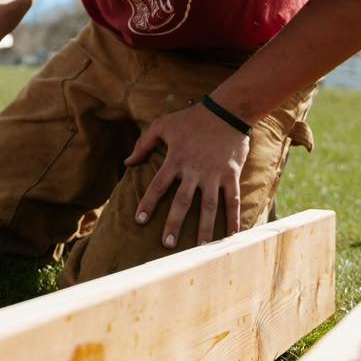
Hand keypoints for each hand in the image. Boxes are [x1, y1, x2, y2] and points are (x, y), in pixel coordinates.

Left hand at [124, 102, 249, 246]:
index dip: (148, 203)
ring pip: (208, 205)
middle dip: (173, 223)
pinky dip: (233, 219)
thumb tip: (127, 163)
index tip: (139, 220)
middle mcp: (194, 169)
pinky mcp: (232, 175)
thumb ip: (143, 144)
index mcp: (176, 159)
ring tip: (199, 249)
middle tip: (167, 244)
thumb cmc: (191, 118)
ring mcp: (214, 174)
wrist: (227, 110)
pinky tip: (231, 237)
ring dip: (203, 228)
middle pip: (182, 201)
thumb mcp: (163, 126)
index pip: (158, 185)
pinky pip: (233, 200)